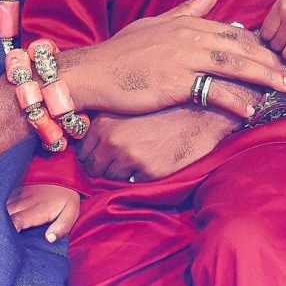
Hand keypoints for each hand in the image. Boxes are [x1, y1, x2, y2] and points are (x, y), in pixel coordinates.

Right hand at [5, 182, 80, 241]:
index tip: (6, 240)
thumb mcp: (71, 212)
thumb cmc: (66, 197)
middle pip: (4, 214)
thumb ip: (62, 227)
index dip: (9, 230)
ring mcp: (18, 194)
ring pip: (1, 206)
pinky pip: (2, 199)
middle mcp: (24, 201)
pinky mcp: (15, 189)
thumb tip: (49, 239)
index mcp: (37, 210)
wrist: (62, 172)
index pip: (17, 220)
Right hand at [66, 0, 285, 120]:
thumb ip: (189, 9)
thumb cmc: (121, 53)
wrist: (93, 73)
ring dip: (264, 78)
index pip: (233, 32)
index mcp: (187, 23)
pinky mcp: (177, 82)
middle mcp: (189, 37)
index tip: (279, 57)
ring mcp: (184, 59)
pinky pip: (214, 91)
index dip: (259, 46)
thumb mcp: (155, 23)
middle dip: (272, 61)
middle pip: (241, 48)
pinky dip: (235, 101)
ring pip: (235, 66)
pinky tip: (251, 111)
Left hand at [77, 107, 237, 181]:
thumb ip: (107, 118)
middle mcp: (113, 141)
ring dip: (119, 172)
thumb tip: (89, 135)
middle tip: (115, 159)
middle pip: (92, 166)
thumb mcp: (130, 103)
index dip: (91, 152)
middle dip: (101, 164)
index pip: (82, 149)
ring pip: (110, 177)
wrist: (202, 112)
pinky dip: (137, 176)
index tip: (99, 152)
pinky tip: (149, 161)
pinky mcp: (149, 171)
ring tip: (135, 159)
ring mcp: (130, 158)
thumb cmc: (167, 104)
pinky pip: (133, 182)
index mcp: (104, 122)